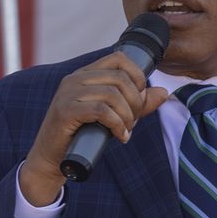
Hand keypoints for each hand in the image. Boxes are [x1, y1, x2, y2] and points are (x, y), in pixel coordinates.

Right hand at [20, 50, 168, 204]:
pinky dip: (117, 124)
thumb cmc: (82, 136)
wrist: (52, 159)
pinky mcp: (65, 111)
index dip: (137, 76)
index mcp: (85, 74)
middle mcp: (75, 79)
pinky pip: (101, 110)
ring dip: (127, 116)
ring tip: (126, 131)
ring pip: (112, 94)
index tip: (140, 99)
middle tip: (134, 122)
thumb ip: (137, 104)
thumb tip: (164, 92)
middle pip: (120, 78)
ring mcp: (68, 93)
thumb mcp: (113, 117)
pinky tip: (120, 136)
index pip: (118, 58)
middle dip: (135, 102)